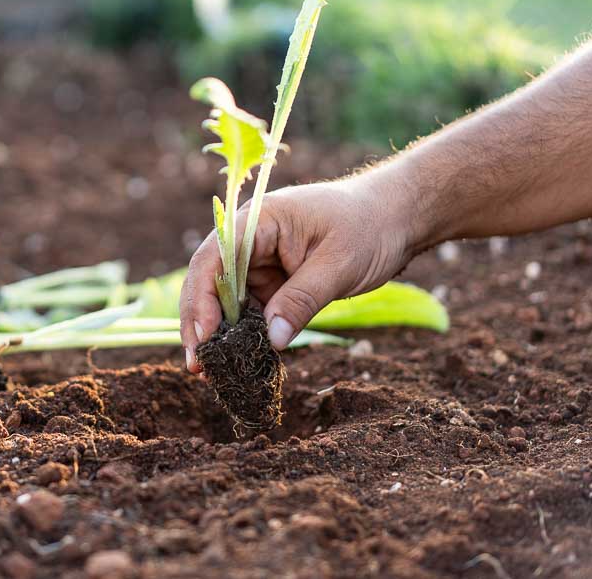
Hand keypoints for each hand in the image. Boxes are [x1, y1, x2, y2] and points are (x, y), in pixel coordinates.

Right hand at [179, 174, 419, 371]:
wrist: (394, 219)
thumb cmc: (368, 228)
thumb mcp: (338, 264)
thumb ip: (302, 300)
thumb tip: (272, 341)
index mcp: (258, 221)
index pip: (214, 258)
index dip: (202, 298)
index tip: (204, 336)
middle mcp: (248, 240)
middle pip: (209, 282)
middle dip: (201, 323)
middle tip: (197, 366)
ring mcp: (257, 263)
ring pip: (224, 302)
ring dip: (218, 335)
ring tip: (211, 372)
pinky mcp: (270, 283)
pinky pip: (248, 311)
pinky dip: (242, 336)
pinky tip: (237, 362)